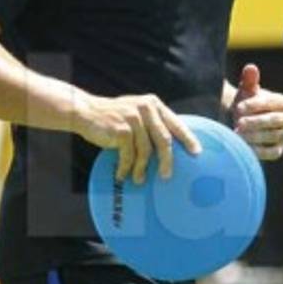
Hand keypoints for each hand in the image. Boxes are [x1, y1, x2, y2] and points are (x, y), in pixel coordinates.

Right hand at [74, 93, 200, 183]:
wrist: (85, 111)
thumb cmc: (113, 117)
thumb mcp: (136, 113)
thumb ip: (152, 124)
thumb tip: (170, 149)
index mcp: (153, 104)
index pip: (175, 123)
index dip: (187, 139)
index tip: (197, 152)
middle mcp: (146, 109)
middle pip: (164, 139)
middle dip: (167, 160)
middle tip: (167, 176)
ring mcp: (134, 118)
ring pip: (146, 150)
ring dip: (142, 168)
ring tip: (139, 179)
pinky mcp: (122, 130)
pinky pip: (129, 155)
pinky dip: (126, 167)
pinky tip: (123, 175)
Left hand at [229, 64, 282, 160]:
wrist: (239, 121)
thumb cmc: (245, 103)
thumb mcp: (246, 90)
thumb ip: (250, 80)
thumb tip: (251, 68)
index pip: (275, 103)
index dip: (257, 105)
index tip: (239, 107)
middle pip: (276, 121)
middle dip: (256, 122)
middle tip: (239, 123)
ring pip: (274, 136)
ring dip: (255, 136)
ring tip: (238, 134)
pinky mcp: (278, 150)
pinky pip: (273, 152)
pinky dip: (259, 151)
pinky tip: (244, 147)